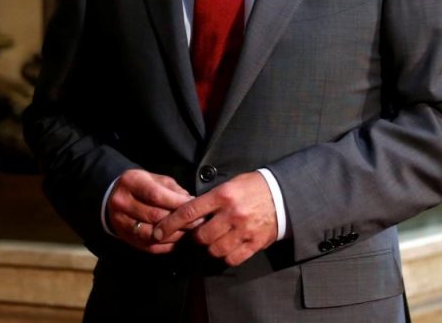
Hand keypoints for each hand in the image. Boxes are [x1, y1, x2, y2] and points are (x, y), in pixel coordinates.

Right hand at [107, 169, 193, 253]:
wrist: (114, 196)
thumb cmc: (140, 185)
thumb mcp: (154, 178)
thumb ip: (172, 189)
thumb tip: (191, 201)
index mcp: (131, 182)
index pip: (156, 195)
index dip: (177, 202)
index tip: (195, 205)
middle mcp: (122, 202)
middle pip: (154, 216)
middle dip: (179, 220)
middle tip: (198, 221)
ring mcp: (121, 222)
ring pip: (152, 234)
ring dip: (174, 235)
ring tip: (190, 232)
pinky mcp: (125, 237)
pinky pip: (149, 246)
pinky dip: (167, 245)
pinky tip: (178, 240)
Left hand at [152, 171, 276, 266]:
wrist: (284, 195)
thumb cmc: (253, 187)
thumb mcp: (230, 184)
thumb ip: (210, 199)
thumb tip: (189, 213)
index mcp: (223, 195)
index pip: (189, 212)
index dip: (170, 224)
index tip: (157, 232)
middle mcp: (232, 214)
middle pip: (200, 236)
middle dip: (196, 237)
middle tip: (199, 232)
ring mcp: (244, 230)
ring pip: (214, 249)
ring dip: (211, 247)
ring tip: (216, 238)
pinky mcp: (255, 243)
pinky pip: (231, 258)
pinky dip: (226, 256)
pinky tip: (228, 246)